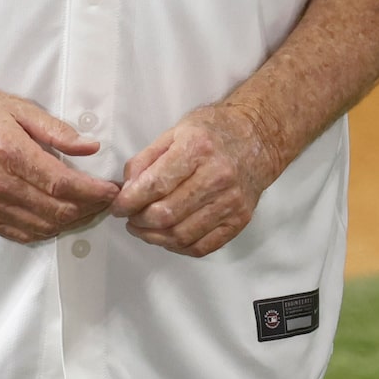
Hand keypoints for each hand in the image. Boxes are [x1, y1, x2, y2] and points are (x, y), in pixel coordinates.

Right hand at [0, 84, 115, 243]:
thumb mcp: (19, 107)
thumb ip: (56, 130)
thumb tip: (90, 147)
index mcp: (9, 153)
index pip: (62, 185)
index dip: (93, 192)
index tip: (112, 190)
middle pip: (56, 211)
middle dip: (90, 209)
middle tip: (107, 201)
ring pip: (41, 227)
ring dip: (72, 223)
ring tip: (90, 210)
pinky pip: (20, 233)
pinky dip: (47, 231)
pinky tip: (62, 219)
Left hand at [115, 103, 275, 257]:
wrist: (259, 138)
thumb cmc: (214, 132)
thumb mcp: (175, 132)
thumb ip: (146, 160)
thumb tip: (126, 190)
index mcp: (198, 148)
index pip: (154, 185)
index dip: (128, 202)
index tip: (118, 206)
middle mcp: (217, 176)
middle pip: (165, 214)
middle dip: (138, 221)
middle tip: (130, 217)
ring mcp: (231, 201)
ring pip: (180, 235)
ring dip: (153, 237)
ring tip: (144, 228)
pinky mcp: (239, 219)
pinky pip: (202, 247)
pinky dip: (178, 247)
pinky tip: (168, 236)